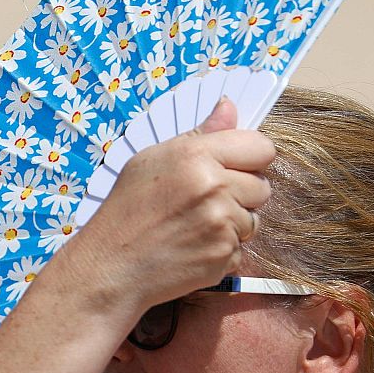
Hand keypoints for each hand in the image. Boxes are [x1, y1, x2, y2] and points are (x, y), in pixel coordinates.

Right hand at [68, 96, 273, 312]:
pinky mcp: (225, 255)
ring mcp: (222, 224)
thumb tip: (229, 107)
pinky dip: (222, 250)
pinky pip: (242, 248)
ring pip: (253, 220)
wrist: (111, 265)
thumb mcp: (153, 160)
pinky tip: (193, 248)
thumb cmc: (127, 210)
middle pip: (263, 186)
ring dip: (233, 225)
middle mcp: (214, 187)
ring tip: (196, 227)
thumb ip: (200, 135)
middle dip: (242, 195)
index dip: (250, 159)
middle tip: (206, 203)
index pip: (262, 147)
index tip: (234, 168)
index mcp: (197, 155)